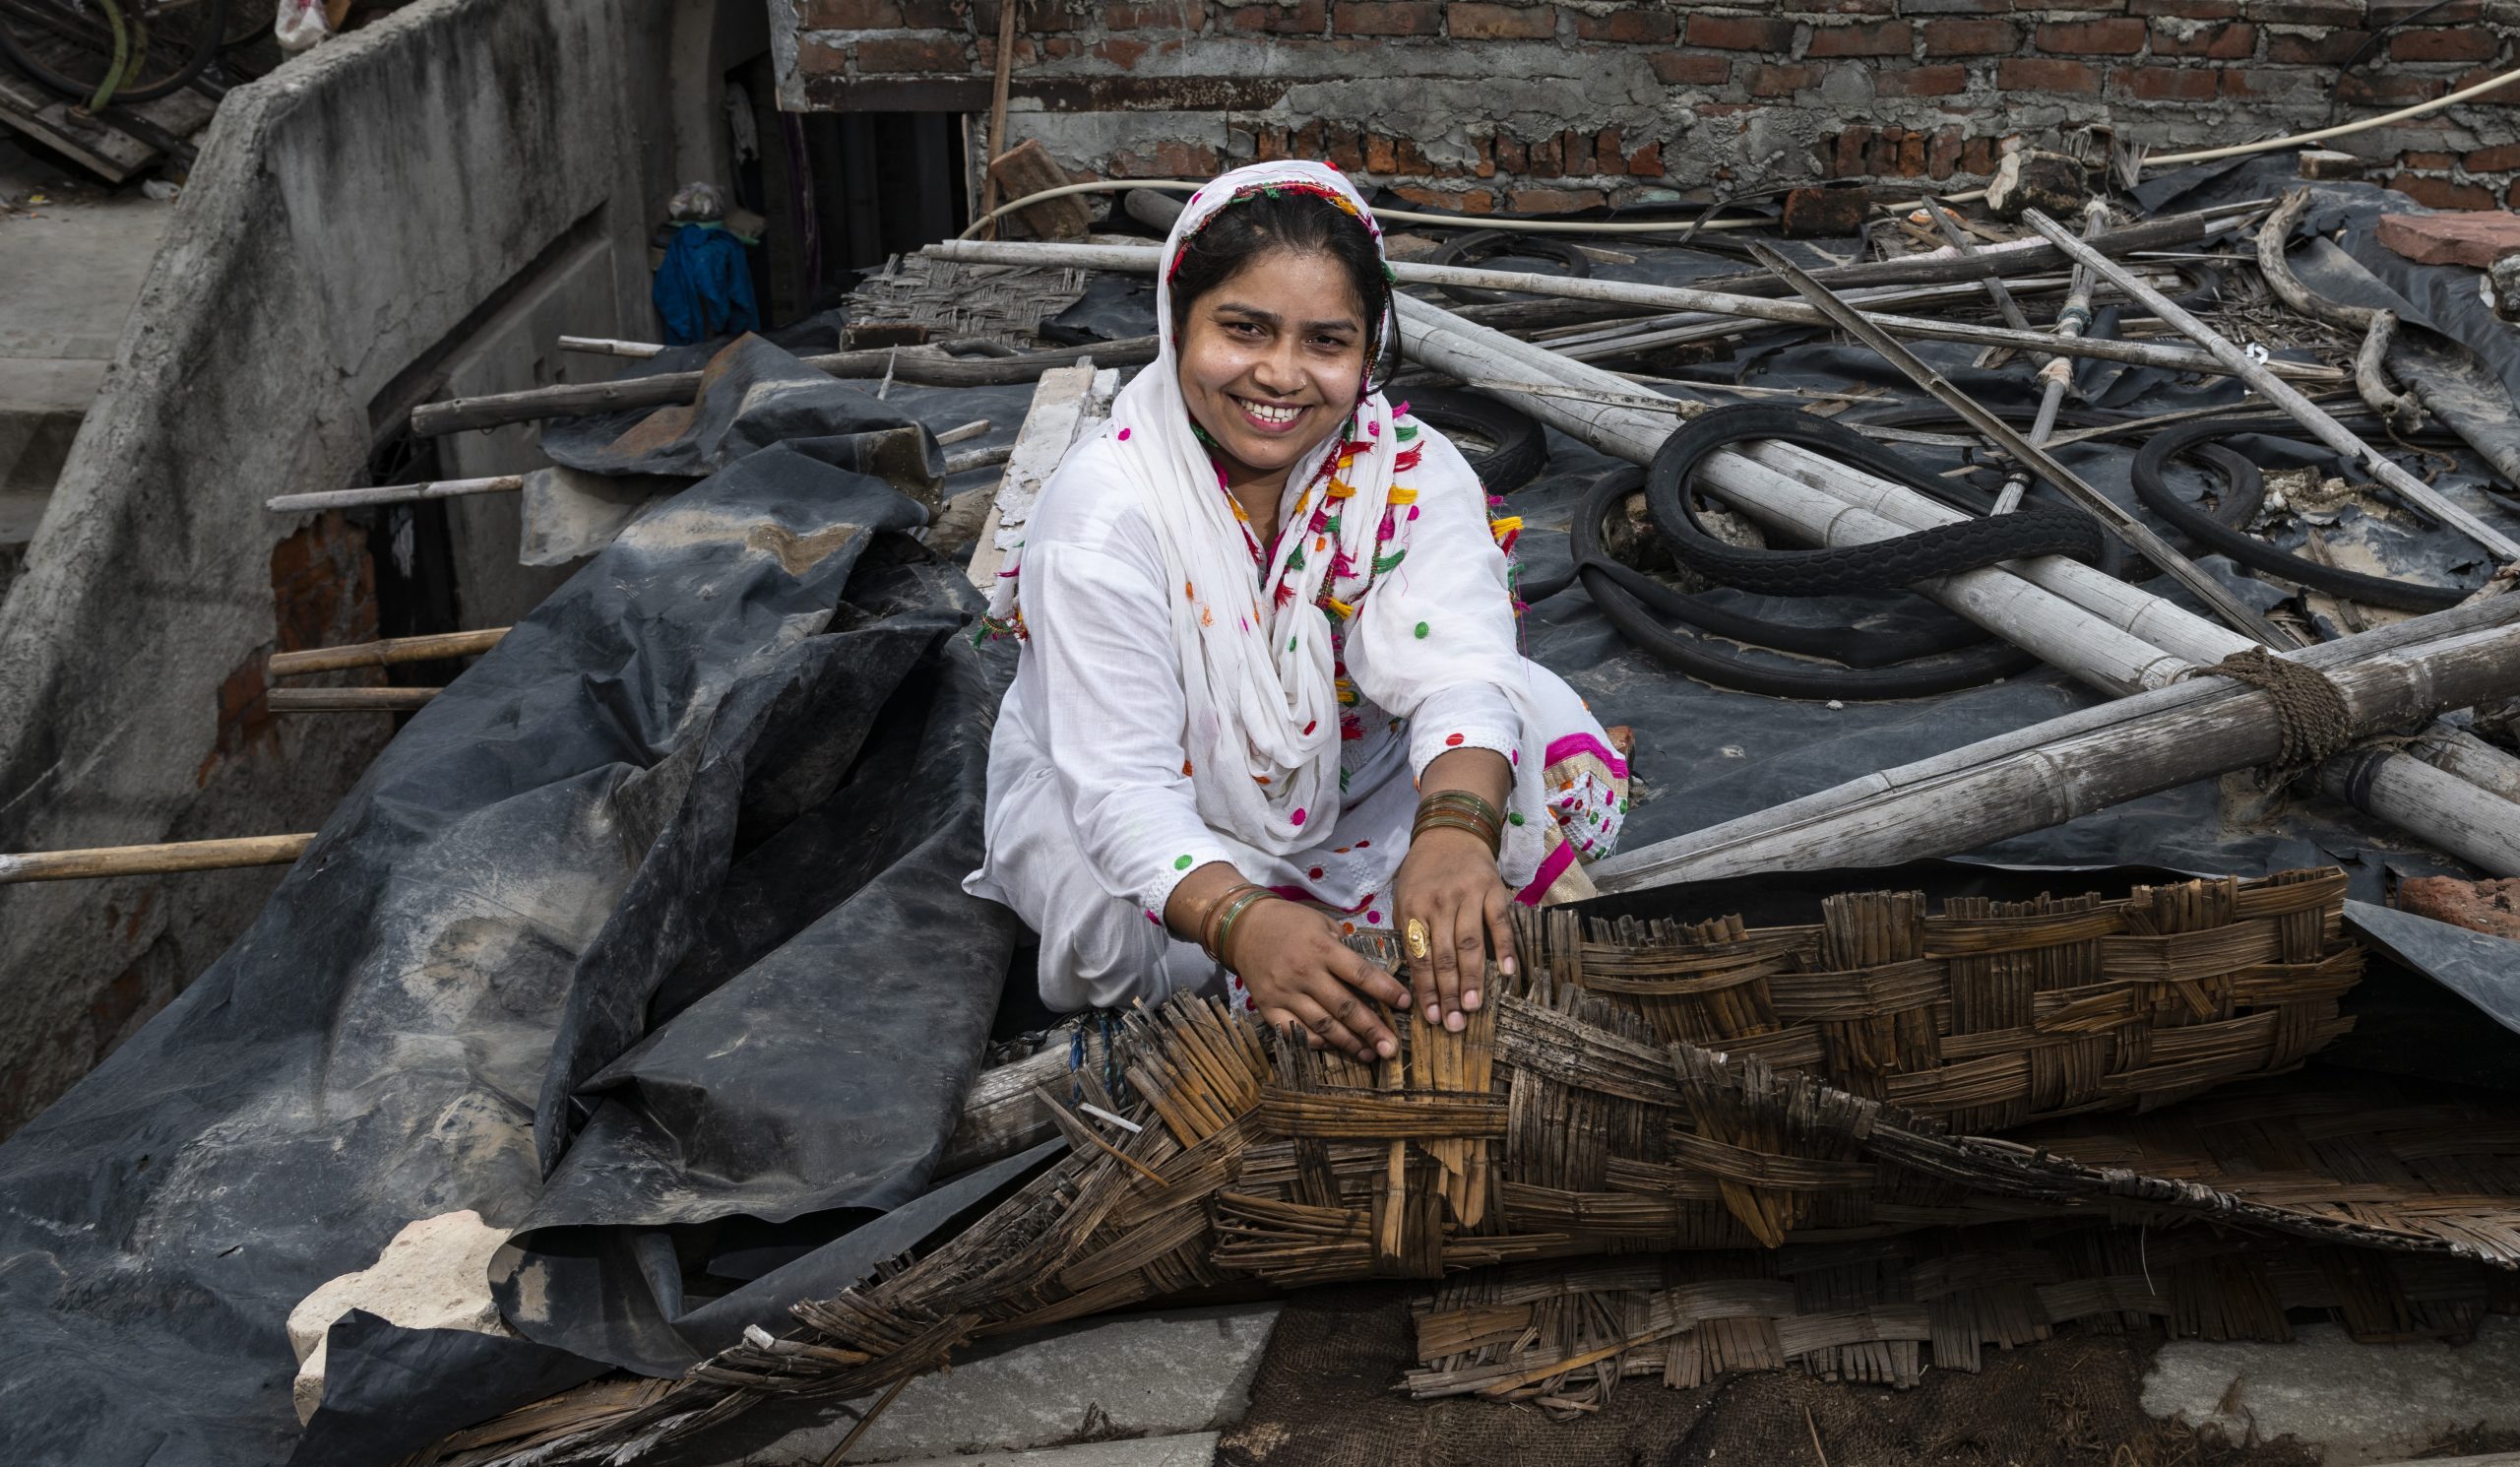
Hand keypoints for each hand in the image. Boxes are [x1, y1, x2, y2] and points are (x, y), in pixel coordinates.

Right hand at [1227, 897, 1408, 1062]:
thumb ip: (1345, 949)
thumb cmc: (1291, 922)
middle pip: (1344, 1007)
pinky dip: (1315, 1041)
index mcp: (1322, 949)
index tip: (1406, 1004)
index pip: (1361, 974)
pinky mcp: (1268, 1007)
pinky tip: (1333, 1046)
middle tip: (1391, 1049)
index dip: (1386, 991)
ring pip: (1322, 1024)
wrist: (1244, 927)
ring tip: (1369, 1053)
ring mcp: (1285, 992)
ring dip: (1348, 1042)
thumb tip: (1372, 976)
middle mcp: (1305, 972)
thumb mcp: (1322, 923)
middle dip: (1371, 1029)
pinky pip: (1294, 1031)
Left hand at [1390, 826, 1515, 1032]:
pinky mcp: (1493, 890)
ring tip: (1473, 1007)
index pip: (1419, 956)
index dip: (1425, 989)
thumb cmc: (1424, 871)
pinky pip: (1500, 924)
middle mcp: (1439, 903)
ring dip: (1472, 979)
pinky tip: (1507, 973)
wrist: (1451, 831)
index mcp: (1413, 907)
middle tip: (1454, 1023)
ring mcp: (1468, 896)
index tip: (1430, 1017)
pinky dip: (1505, 949)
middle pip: (1444, 955)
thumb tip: (1415, 976)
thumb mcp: (1403, 895)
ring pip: (1470, 944)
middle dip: (1448, 993)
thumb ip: (1409, 931)